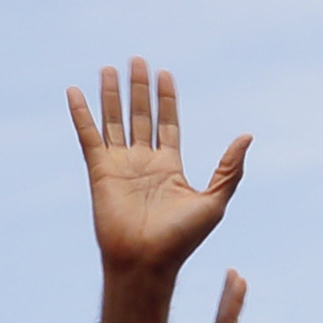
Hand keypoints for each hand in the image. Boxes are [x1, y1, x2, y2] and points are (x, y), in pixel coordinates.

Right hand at [66, 57, 250, 279]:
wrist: (147, 261)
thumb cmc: (182, 239)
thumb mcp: (214, 200)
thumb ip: (230, 169)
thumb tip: (247, 136)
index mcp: (170, 167)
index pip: (168, 124)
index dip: (166, 100)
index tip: (164, 75)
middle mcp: (144, 162)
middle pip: (141, 116)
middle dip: (139, 89)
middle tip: (137, 60)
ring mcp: (120, 165)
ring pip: (114, 121)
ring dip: (112, 95)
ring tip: (110, 68)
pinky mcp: (99, 171)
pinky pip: (88, 136)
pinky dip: (81, 114)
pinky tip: (75, 91)